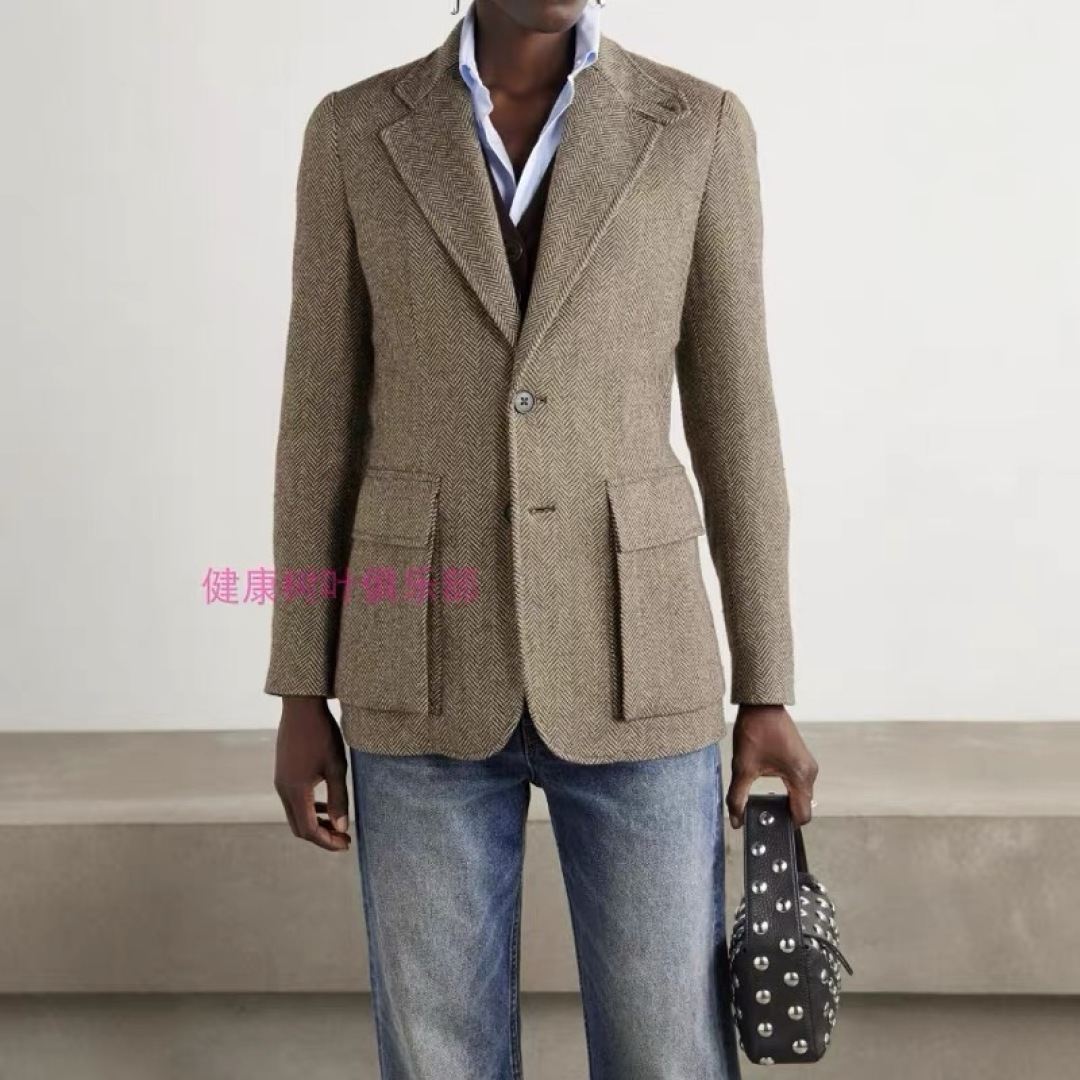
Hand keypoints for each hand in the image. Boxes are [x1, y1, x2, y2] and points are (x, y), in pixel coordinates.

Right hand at [274, 696, 351, 851]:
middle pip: (299, 827)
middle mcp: (283, 790)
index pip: (308, 830)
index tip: (346, 844)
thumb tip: (341, 828)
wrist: (301, 707)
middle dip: (321, 836)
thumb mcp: (336, 767)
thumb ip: (339, 799)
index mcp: (295, 791)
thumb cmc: (322, 735)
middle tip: (343, 839)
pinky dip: (309, 808)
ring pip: (295, 814)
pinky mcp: (283, 773)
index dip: (327, 841)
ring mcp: (280, 781)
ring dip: (315, 822)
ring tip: (337, 825)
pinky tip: (325, 804)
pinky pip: (293, 800)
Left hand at [726, 704, 817, 828]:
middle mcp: (809, 772)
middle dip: (784, 814)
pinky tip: (769, 790)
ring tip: (764, 804)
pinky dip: (787, 791)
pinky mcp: (801, 760)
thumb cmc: (755, 731)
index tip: (770, 827)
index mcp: (800, 776)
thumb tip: (735, 821)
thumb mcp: (743, 767)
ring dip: (785, 802)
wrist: (761, 704)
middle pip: (802, 807)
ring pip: (800, 796)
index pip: (802, 815)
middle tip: (763, 816)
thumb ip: (738, 797)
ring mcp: (807, 765)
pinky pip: (798, 784)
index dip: (787, 825)